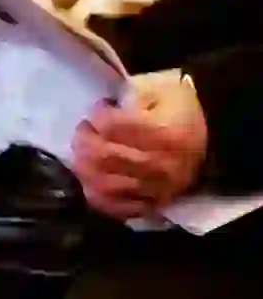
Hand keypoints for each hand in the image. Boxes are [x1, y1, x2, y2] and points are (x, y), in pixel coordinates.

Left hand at [71, 75, 207, 219]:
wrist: (216, 142)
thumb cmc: (184, 112)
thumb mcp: (166, 91)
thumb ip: (133, 95)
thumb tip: (107, 104)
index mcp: (164, 133)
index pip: (111, 126)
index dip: (97, 115)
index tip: (99, 108)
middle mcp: (160, 164)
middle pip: (103, 156)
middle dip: (83, 140)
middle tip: (83, 131)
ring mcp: (155, 189)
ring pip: (103, 183)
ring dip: (83, 167)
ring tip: (81, 154)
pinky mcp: (152, 204)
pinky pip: (116, 207)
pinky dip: (96, 195)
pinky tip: (90, 180)